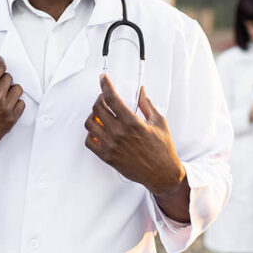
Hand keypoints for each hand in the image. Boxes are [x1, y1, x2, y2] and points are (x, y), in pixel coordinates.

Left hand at [84, 75, 188, 221]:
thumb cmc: (163, 149)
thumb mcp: (159, 122)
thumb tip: (141, 90)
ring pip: (90, 124)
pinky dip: (91, 133)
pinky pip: (89, 142)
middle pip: (97, 109)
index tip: (103, 78)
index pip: (112, 98)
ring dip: (93, 116)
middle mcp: (119, 133)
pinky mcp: (107, 157)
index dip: (105, 85)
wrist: (162, 174)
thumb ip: (147, 104)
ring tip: (100, 115)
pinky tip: (99, 131)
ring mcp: (111, 146)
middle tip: (104, 98)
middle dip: (99, 99)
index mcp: (132, 123)